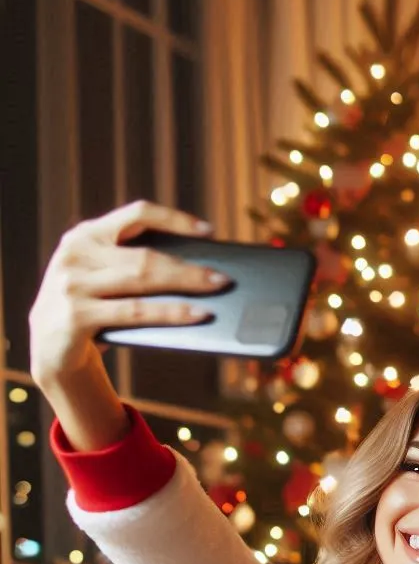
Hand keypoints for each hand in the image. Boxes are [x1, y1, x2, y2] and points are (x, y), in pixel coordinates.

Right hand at [29, 202, 222, 449]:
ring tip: (217, 291)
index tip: (209, 231)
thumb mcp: (104, 278)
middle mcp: (77, 253)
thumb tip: (198, 269)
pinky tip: (197, 315)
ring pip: (143, 280)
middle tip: (224, 277)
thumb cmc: (90, 309)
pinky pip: (136, 313)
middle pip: (146, 255)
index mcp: (86, 235)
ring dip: (186, 286)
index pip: (136, 214)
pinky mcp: (76, 315)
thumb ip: (131, 265)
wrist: (49, 350)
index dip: (175, 219)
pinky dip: (171, 313)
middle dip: (190, 266)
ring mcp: (73, 284)